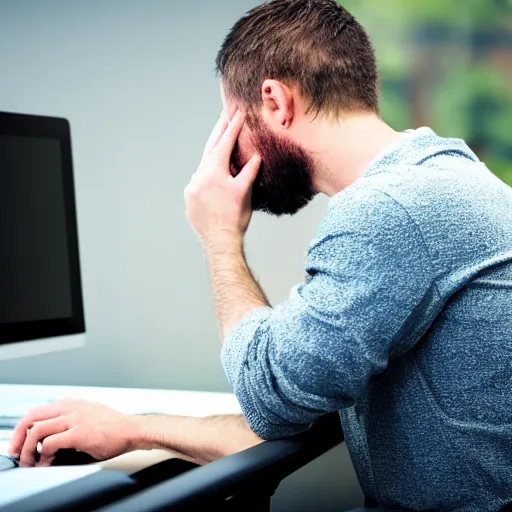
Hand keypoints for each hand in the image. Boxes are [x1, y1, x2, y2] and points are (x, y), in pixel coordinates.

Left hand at [8, 398, 139, 466]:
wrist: (133, 430)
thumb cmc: (115, 427)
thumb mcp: (90, 414)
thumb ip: (72, 417)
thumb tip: (54, 433)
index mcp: (72, 403)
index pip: (37, 410)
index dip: (23, 428)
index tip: (20, 442)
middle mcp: (71, 407)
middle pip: (31, 417)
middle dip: (18, 437)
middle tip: (18, 453)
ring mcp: (75, 418)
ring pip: (36, 430)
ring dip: (28, 449)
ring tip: (31, 460)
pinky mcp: (80, 432)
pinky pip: (50, 442)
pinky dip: (43, 454)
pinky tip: (48, 461)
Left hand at [185, 110, 261, 245]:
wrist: (219, 241)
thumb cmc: (234, 218)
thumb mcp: (245, 191)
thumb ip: (249, 171)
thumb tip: (255, 156)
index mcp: (214, 171)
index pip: (224, 143)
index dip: (232, 127)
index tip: (237, 113)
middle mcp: (199, 175)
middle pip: (210, 148)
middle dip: (219, 131)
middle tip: (225, 115)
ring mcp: (192, 187)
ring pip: (204, 164)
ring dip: (213, 152)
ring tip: (221, 141)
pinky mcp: (189, 199)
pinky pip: (199, 179)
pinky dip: (207, 171)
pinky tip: (213, 172)